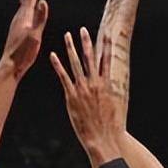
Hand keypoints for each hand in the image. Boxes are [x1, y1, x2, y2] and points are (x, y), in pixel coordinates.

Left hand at [1, 0, 48, 78]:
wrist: (10, 67)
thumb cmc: (23, 54)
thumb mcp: (34, 36)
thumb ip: (39, 19)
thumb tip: (43, 2)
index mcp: (25, 17)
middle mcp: (19, 19)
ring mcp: (17, 26)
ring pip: (22, 7)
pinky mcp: (17, 32)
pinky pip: (21, 15)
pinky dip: (23, 9)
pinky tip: (23, 14)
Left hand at [50, 27, 122, 167]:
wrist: (103, 138)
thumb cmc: (110, 126)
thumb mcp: (113, 106)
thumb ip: (109, 94)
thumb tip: (110, 89)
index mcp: (106, 85)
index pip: (106, 61)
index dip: (106, 46)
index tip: (106, 34)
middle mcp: (95, 84)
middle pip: (90, 58)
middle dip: (86, 42)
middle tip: (82, 29)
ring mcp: (83, 89)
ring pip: (76, 64)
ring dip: (71, 48)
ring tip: (67, 35)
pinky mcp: (72, 96)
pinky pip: (63, 77)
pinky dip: (58, 65)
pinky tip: (53, 55)